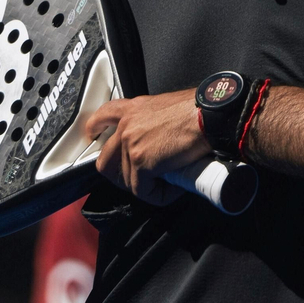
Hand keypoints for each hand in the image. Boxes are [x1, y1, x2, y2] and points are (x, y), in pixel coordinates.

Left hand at [87, 90, 210, 204]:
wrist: (209, 116)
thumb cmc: (198, 110)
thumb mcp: (166, 107)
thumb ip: (150, 122)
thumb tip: (156, 140)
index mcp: (132, 108)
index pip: (103, 116)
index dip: (96, 129)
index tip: (94, 136)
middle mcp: (126, 125)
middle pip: (106, 160)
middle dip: (121, 176)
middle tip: (141, 180)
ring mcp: (130, 144)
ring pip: (126, 180)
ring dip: (146, 186)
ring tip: (168, 183)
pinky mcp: (141, 162)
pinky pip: (142, 190)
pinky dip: (159, 195)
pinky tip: (174, 189)